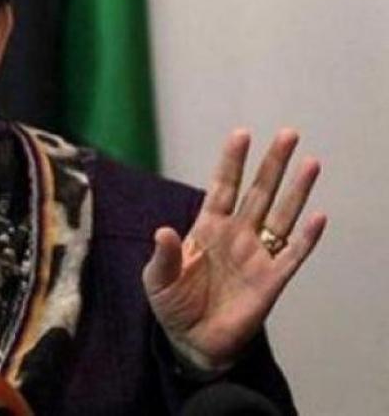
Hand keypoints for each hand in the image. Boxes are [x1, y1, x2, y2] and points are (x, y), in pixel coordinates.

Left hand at [142, 129, 326, 370]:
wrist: (192, 341)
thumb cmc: (173, 304)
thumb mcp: (157, 280)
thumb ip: (163, 256)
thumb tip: (162, 231)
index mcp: (207, 227)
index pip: (222, 187)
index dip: (232, 162)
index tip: (242, 134)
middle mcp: (236, 234)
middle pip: (258, 192)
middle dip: (273, 164)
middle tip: (289, 134)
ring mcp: (256, 255)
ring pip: (281, 216)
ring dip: (296, 191)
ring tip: (311, 162)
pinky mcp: (271, 281)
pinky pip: (293, 255)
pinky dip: (307, 237)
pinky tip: (318, 216)